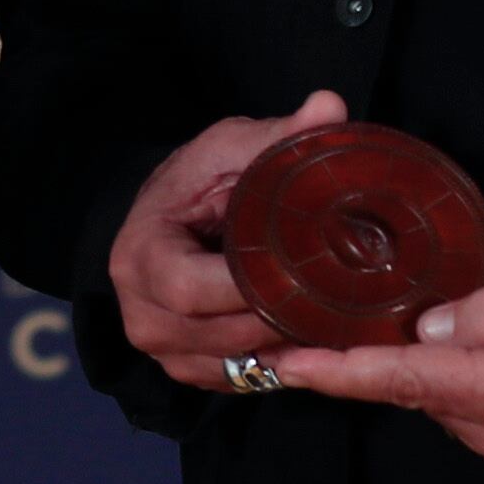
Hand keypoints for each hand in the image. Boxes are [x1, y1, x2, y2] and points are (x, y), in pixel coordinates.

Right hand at [107, 89, 351, 390]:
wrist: (168, 219)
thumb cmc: (196, 181)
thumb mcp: (229, 149)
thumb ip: (279, 135)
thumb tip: (330, 106)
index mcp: (140, 258)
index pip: (192, 287)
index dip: (252, 283)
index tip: (311, 264)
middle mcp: (142, 317)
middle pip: (223, 333)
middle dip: (284, 315)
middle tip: (343, 292)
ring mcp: (164, 353)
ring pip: (239, 362)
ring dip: (289, 342)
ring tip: (337, 311)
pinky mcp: (189, 371)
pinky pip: (244, 377)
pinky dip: (281, 358)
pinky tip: (314, 332)